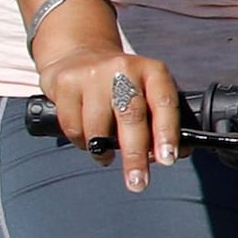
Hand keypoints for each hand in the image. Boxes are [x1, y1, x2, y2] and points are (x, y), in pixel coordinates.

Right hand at [35, 32, 182, 189]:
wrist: (79, 55)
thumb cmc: (121, 85)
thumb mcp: (145, 92)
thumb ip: (158, 121)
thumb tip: (171, 156)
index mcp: (153, 71)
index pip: (164, 103)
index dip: (167, 133)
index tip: (167, 159)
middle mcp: (124, 68)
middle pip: (132, 116)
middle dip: (135, 155)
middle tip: (138, 182)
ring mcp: (93, 74)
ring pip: (98, 126)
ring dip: (103, 152)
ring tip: (105, 158)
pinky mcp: (66, 82)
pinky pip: (73, 126)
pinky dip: (80, 142)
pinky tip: (86, 140)